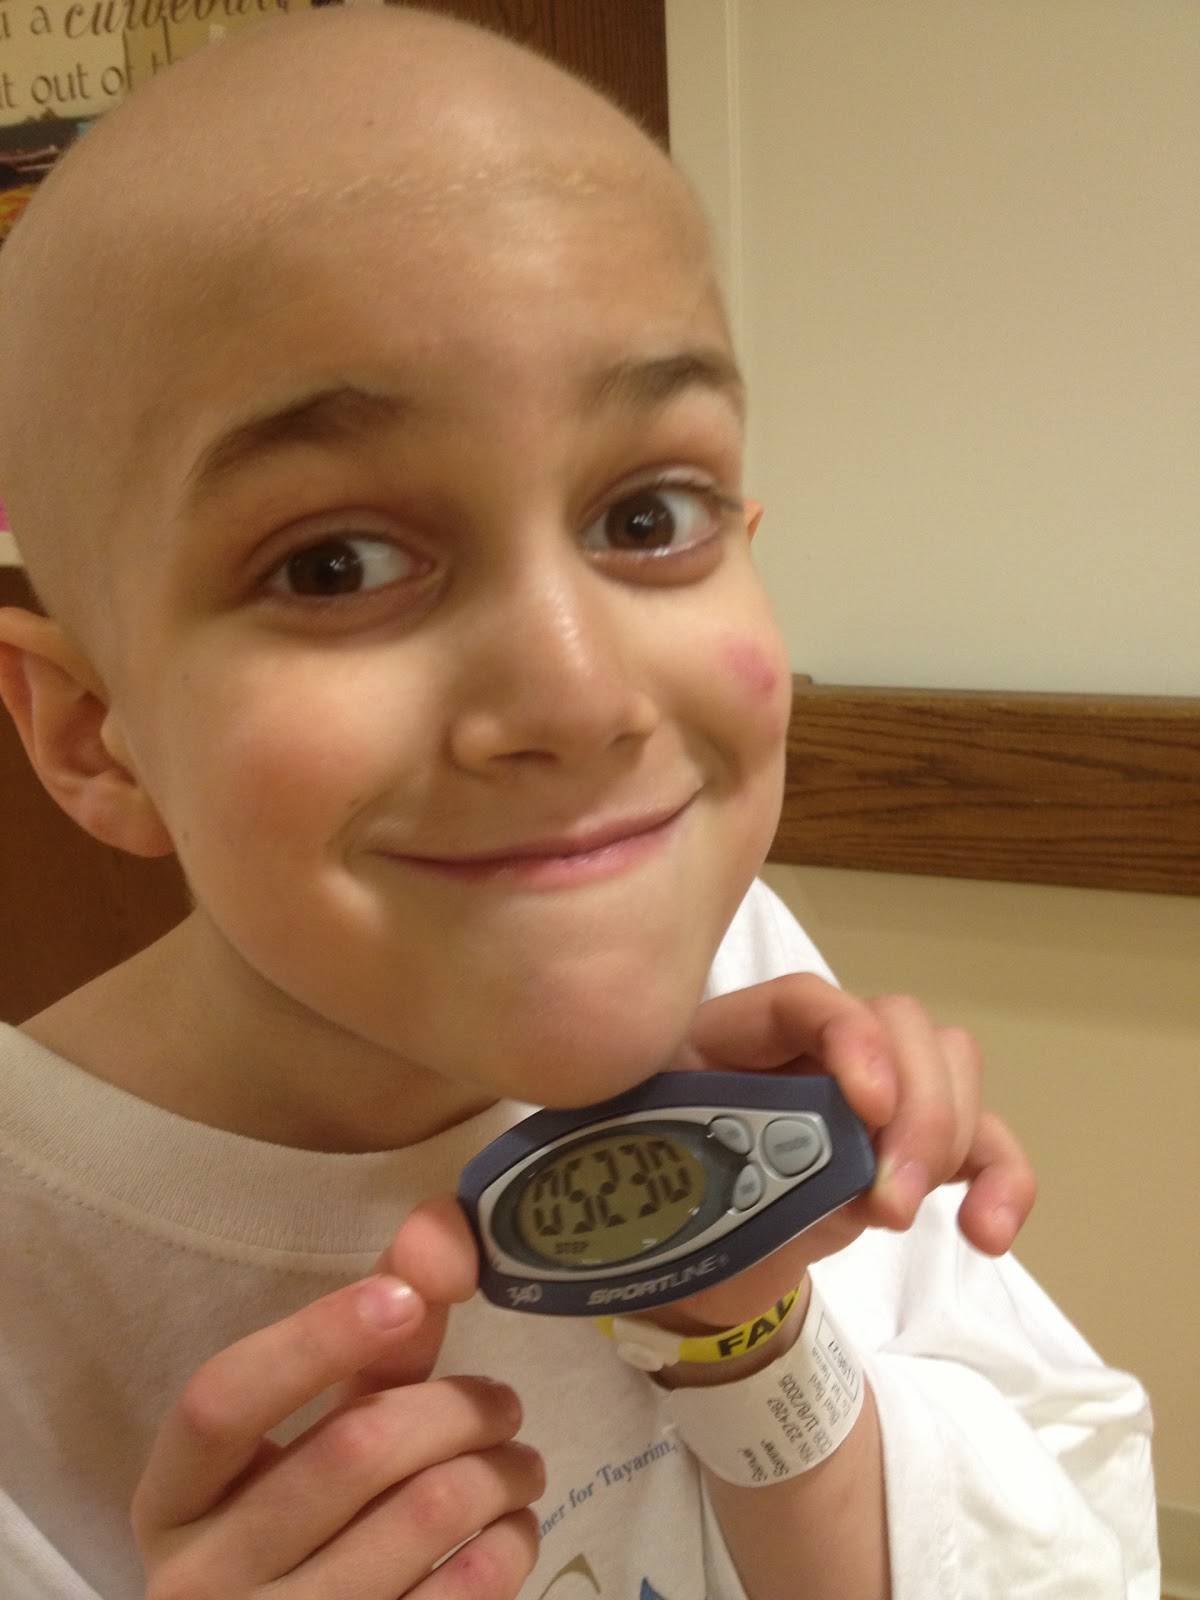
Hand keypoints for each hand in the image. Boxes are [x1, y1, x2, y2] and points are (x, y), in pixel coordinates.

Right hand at [132, 1197, 542, 1599]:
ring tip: (519, 1463)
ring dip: (500, 1472)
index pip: (221, 1399)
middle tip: (505, 1405)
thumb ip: (377, 1329)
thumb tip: (446, 1222)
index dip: (316, 1339)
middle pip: (351, 1450)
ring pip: (422, 1514)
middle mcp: (201, 1579)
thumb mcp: (318, 1432)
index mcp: (174, 1498)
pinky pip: (460, 1593)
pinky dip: (509, 1543)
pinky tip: (511, 1528)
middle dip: (457, 1409)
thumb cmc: (310, 1526)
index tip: (405, 1299)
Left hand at [656, 974, 1035, 1334]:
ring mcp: (867, 1098)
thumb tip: (785, 1167)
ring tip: (897, 1217)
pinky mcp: (906, 1154)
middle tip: (886, 1203)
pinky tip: (990, 1234)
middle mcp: (811, 1052)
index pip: (806, 999)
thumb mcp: (662, 1184)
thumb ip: (722, 1169)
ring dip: (949, 1138)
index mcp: (732, 1039)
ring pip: (950, 1064)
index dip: (850, 1036)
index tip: (867, 1110)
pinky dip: (1002, 1180)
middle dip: (914, 1106)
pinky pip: (982, 1143)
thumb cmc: (655, 1213)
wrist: (681, 1275)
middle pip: (898, 1021)